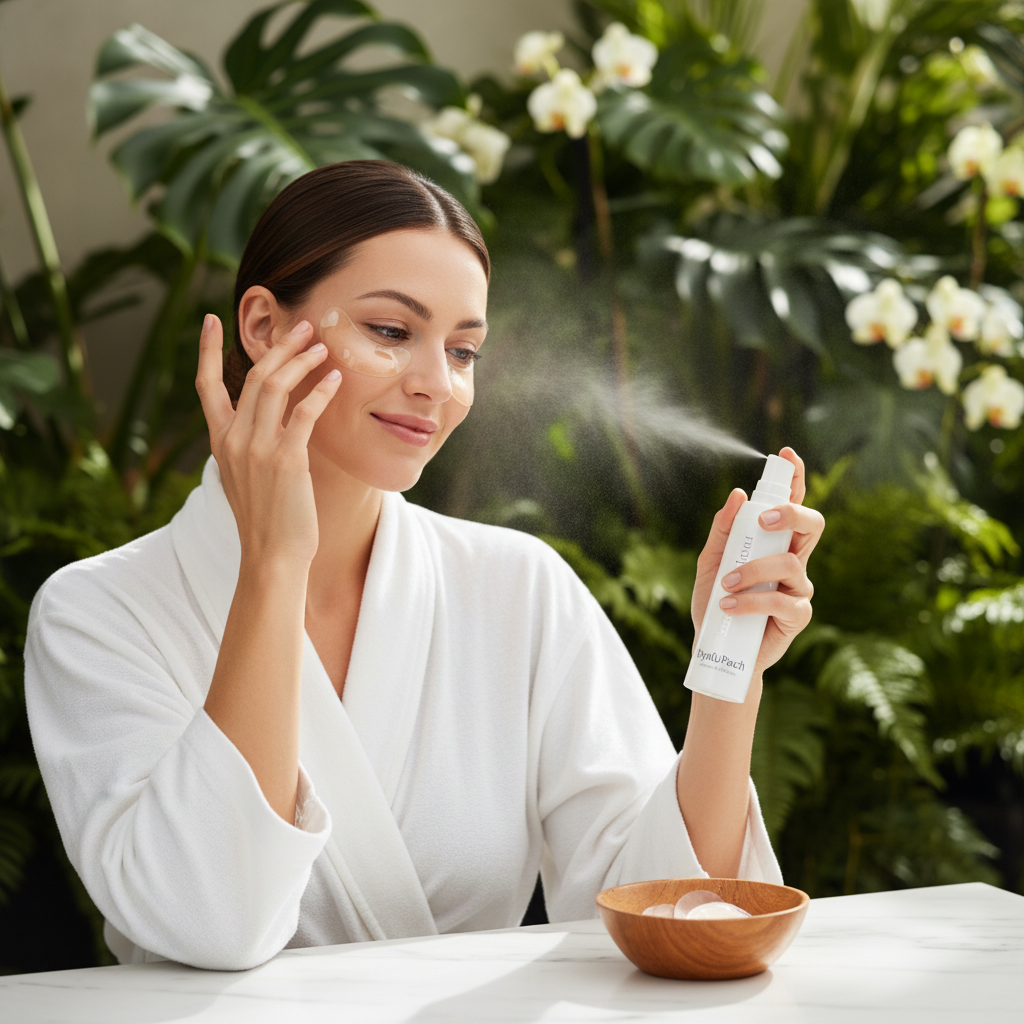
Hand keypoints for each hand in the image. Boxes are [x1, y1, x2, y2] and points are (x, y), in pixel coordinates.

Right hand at [194, 314, 341, 567]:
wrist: (271, 556)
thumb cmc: (266, 520)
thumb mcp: (246, 478)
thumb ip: (248, 447)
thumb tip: (264, 424)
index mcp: (220, 442)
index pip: (206, 386)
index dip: (208, 351)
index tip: (211, 320)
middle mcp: (234, 440)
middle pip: (254, 376)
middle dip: (280, 346)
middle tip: (303, 326)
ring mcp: (258, 448)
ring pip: (275, 386)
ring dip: (301, 360)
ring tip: (322, 346)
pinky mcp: (286, 459)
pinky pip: (304, 413)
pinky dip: (321, 392)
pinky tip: (336, 380)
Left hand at [691, 447, 823, 676]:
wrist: (716, 649)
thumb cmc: (716, 603)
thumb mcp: (710, 562)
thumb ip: (722, 530)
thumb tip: (736, 494)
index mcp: (774, 542)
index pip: (791, 504)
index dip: (795, 478)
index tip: (787, 454)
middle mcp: (792, 560)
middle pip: (813, 523)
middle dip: (791, 513)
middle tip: (763, 519)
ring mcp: (799, 587)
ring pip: (790, 562)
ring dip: (753, 570)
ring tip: (725, 585)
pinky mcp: (798, 614)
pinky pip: (783, 599)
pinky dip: (752, 600)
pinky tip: (730, 605)